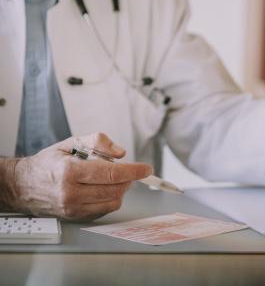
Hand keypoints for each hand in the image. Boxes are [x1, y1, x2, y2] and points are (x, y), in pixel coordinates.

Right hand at [8, 133, 151, 221]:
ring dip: (121, 189)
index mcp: (70, 171)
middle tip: (127, 171)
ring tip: (113, 179)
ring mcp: (73, 208)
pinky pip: (105, 209)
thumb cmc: (49, 163)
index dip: (133, 171)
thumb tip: (120, 153)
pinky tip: (102, 189)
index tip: (146, 168)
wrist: (23, 185)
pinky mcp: (76, 217)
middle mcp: (71, 193)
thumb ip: (98, 141)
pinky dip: (110, 198)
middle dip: (128, 179)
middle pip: (115, 189)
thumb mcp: (71, 143)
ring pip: (113, 201)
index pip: (111, 173)